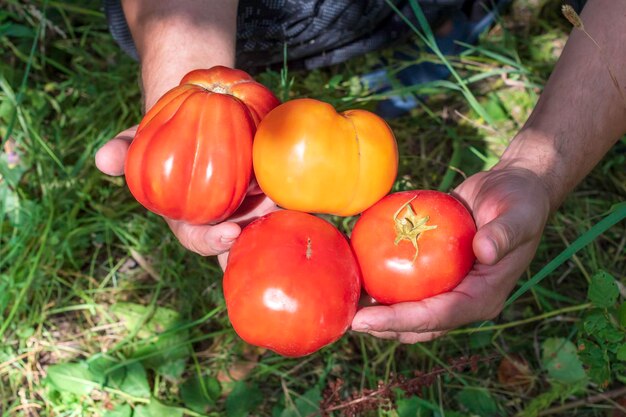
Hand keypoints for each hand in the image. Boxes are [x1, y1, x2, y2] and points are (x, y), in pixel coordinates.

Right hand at [95, 125, 276, 268]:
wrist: (197, 111)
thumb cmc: (164, 134)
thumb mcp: (141, 139)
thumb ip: (124, 150)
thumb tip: (103, 159)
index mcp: (192, 220)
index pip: (201, 241)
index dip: (214, 243)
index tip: (231, 233)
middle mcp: (223, 217)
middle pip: (244, 238)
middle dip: (259, 232)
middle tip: (273, 212)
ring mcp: (250, 204)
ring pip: (270, 220)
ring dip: (283, 213)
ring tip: (291, 194)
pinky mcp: (271, 185)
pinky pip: (286, 194)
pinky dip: (294, 191)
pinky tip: (305, 184)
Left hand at [351, 166, 551, 342]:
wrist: (513, 190)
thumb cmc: (519, 201)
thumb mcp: (518, 214)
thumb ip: (504, 233)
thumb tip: (485, 251)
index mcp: (484, 296)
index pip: (438, 317)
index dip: (400, 321)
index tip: (364, 320)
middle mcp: (465, 300)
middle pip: (420, 326)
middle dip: (383, 327)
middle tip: (346, 318)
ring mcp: (451, 289)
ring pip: (410, 312)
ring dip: (379, 313)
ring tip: (345, 304)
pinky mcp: (438, 275)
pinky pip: (408, 287)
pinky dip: (383, 286)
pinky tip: (357, 274)